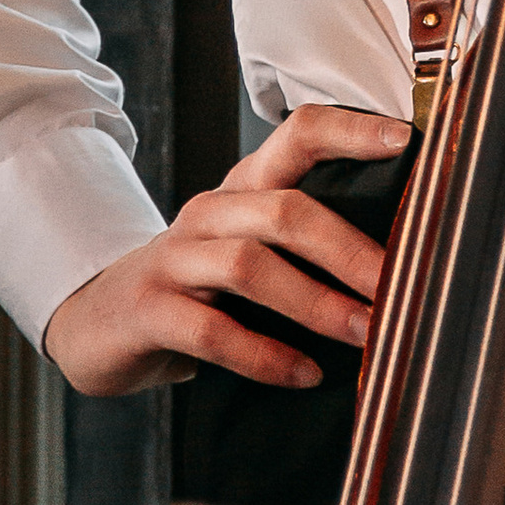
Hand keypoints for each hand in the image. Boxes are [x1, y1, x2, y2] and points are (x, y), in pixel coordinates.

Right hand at [42, 103, 414, 398]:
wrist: (99, 322)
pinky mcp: (148, 310)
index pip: (297, 135)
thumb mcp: (249, 252)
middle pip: (284, 210)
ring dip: (315, 303)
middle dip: (348, 250)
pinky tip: (303, 374)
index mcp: (242, 187)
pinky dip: (264, 355)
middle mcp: (210, 212)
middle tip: (398, 286)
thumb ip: (306, 248)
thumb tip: (404, 267)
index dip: (349, 131)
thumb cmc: (198, 288)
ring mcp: (174, 259)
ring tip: (365, 335)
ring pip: (249, 265)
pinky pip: (210, 331)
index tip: (405, 140)